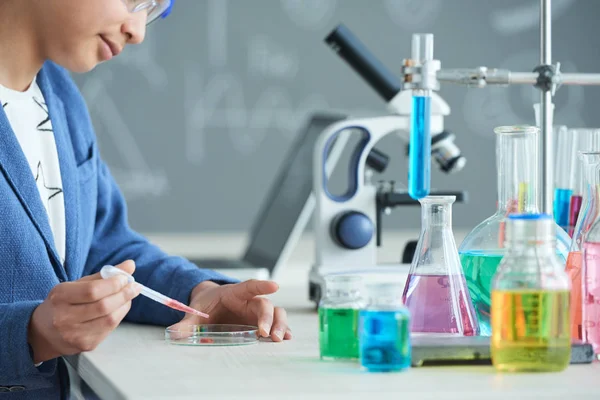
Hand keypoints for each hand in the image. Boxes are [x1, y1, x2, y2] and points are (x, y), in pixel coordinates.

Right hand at [27, 260, 141, 362]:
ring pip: (109, 319)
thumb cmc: (63, 304)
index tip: (125, 278)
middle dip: (124, 294)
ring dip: (124, 305)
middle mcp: (64, 318)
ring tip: (129, 296)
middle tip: (134, 287)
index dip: (113, 284)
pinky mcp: (85, 345)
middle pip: (103, 306)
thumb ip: (103, 275)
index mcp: (60, 297)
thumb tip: (130, 265)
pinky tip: (119, 309)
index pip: (92, 291)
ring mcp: (74, 334)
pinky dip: (119, 316)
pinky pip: (109, 329)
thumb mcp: (76, 285)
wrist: (43, 333)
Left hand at [170, 280, 291, 341]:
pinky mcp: (260, 323)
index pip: (250, 286)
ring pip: (275, 313)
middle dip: (268, 318)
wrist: (211, 305)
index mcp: (234, 293)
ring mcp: (256, 312)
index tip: (275, 285)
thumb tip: (173, 333)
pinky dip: (282, 330)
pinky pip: (275, 324)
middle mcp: (249, 301)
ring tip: (278, 338)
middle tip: (265, 333)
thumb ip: (186, 323)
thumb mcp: (194, 311)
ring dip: (279, 324)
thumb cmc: (206, 304)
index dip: (262, 285)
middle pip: (265, 304)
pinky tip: (286, 338)